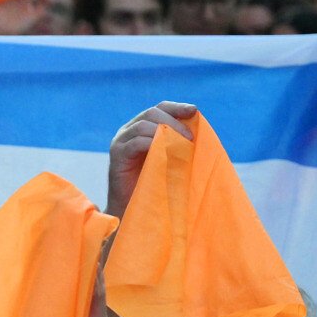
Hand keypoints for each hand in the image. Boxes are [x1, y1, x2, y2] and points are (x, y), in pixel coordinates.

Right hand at [105, 101, 195, 215]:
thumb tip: (199, 128)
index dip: (177, 107)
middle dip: (174, 121)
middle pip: (152, 113)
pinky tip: (167, 152)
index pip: (159, 108)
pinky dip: (154, 143)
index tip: (194, 111)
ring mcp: (120, 142)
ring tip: (183, 145)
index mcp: (141, 128)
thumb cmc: (156, 185)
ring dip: (167, 132)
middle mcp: (128, 131)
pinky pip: (136, 142)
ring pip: (144, 125)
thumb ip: (179, 142)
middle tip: (191, 137)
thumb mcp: (170, 157)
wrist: (134, 209)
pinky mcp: (117, 155)